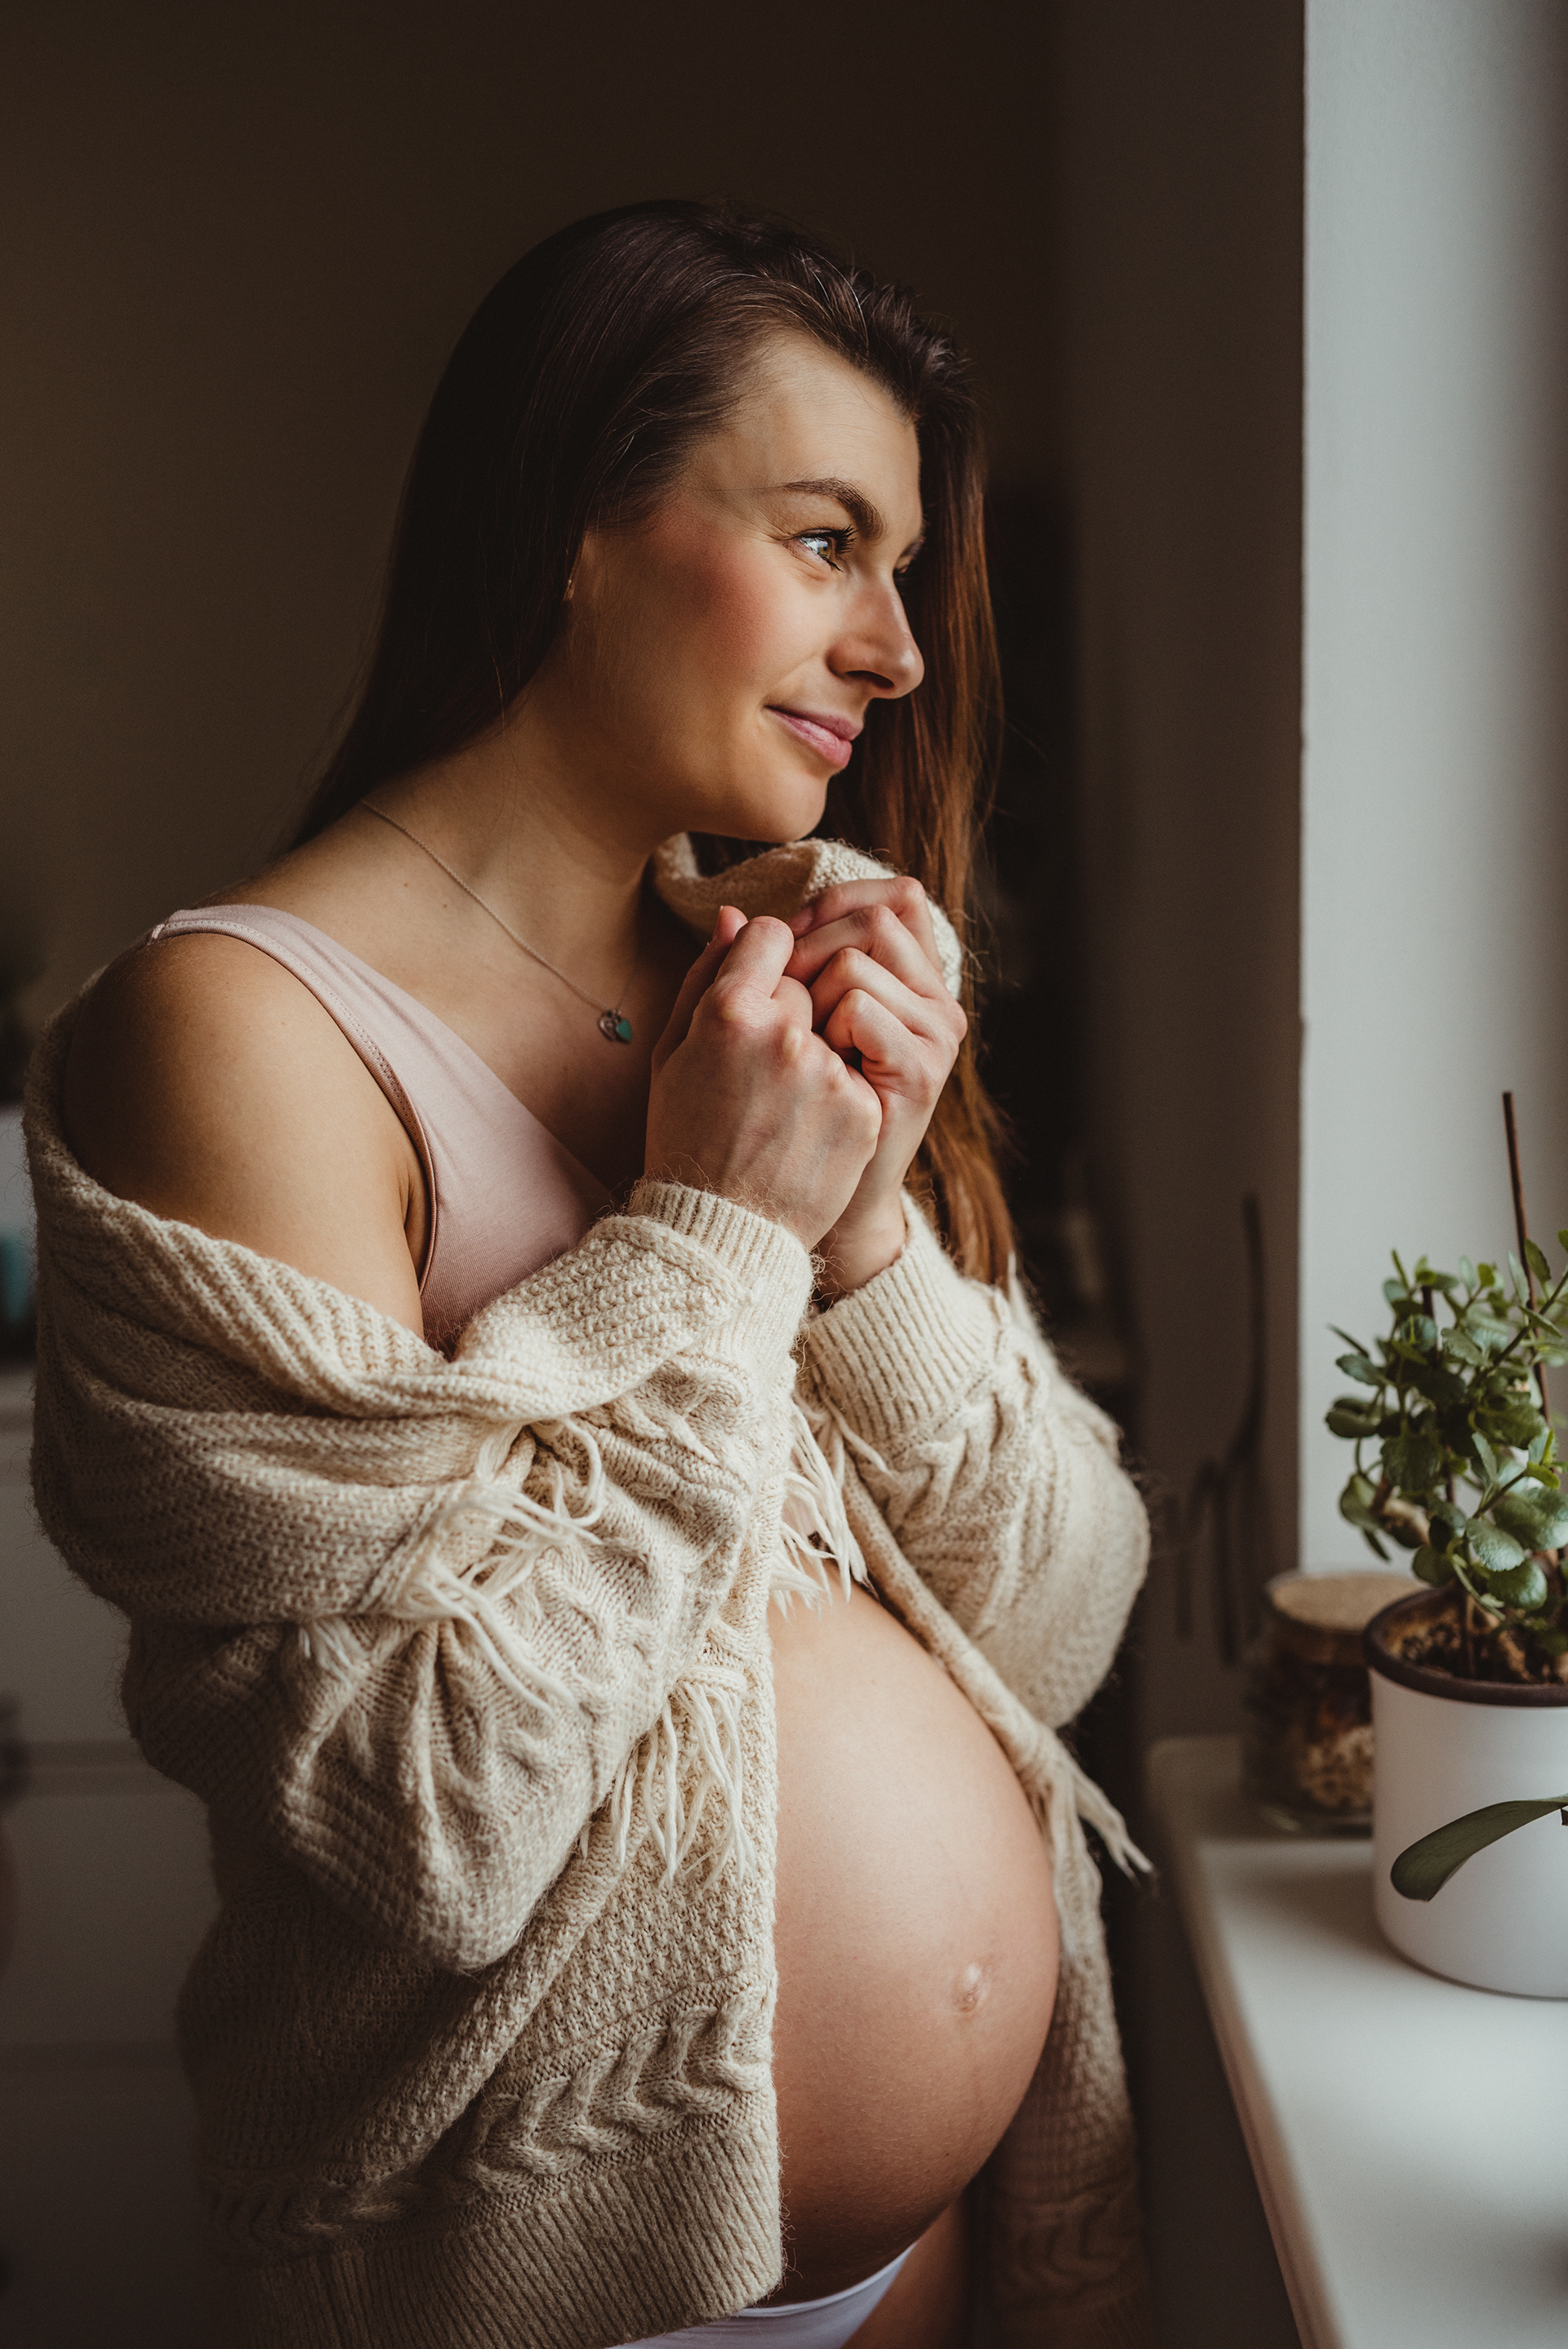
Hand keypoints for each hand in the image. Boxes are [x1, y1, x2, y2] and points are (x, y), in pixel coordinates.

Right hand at [645, 909, 882, 1250]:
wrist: (721, 1230)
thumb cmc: (686, 1137)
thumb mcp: (675, 1054)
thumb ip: (708, 978)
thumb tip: (738, 917)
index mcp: (729, 1012)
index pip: (772, 936)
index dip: (766, 961)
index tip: (759, 992)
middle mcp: (783, 1034)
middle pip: (808, 979)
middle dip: (793, 1008)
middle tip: (764, 1064)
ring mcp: (828, 1072)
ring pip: (839, 1023)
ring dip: (819, 1049)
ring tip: (782, 1102)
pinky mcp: (863, 1108)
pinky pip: (859, 1068)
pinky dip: (841, 1090)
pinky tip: (808, 1125)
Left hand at [783, 877, 966, 1295]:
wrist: (808, 1196)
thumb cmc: (774, 1112)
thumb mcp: (756, 1029)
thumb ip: (745, 970)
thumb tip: (729, 912)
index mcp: (906, 978)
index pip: (889, 897)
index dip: (825, 908)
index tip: (780, 944)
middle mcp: (930, 997)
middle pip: (876, 918)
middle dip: (812, 945)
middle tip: (781, 999)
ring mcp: (932, 1033)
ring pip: (858, 960)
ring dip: (811, 993)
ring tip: (806, 1044)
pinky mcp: (922, 1069)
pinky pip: (859, 1007)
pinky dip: (825, 1028)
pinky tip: (821, 1067)